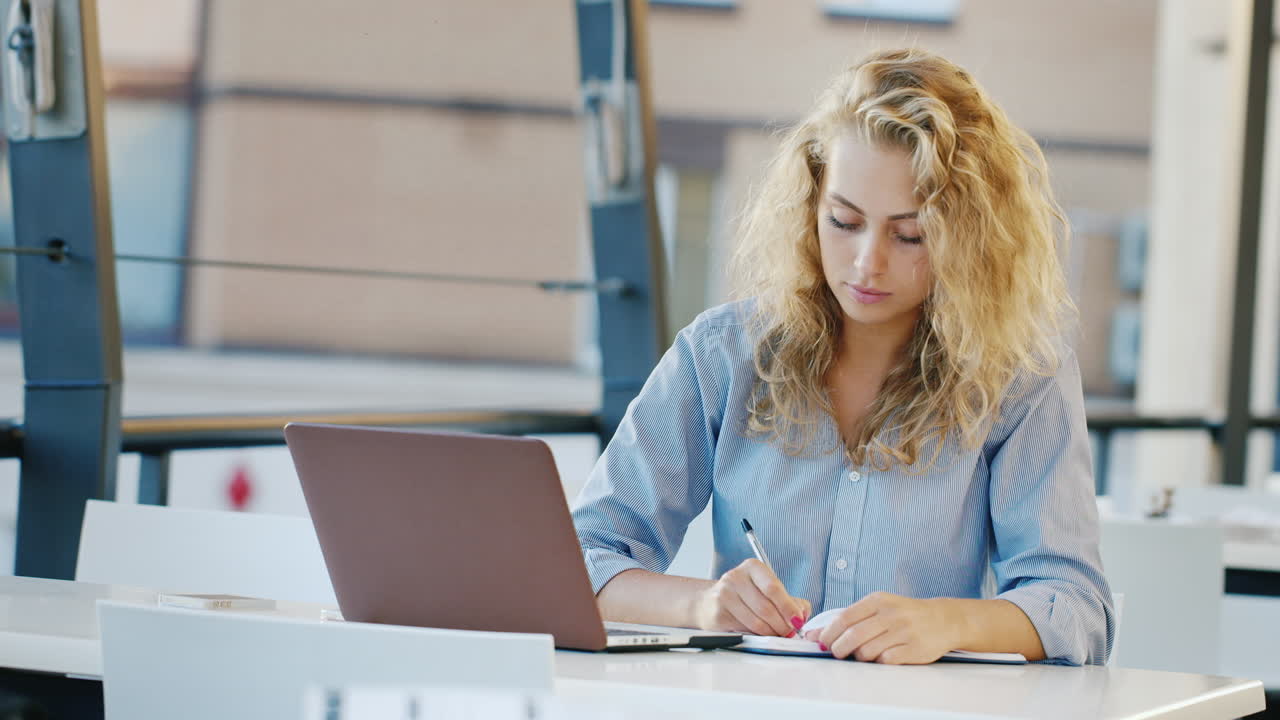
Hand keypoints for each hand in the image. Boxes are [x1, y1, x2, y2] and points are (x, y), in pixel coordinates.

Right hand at [694, 559, 810, 636]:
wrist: (710, 602)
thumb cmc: (745, 596)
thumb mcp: (767, 590)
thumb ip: (790, 601)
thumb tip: (802, 615)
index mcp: (752, 567)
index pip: (773, 588)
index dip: (788, 607)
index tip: (797, 621)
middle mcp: (736, 577)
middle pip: (766, 607)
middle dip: (782, 625)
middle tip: (790, 632)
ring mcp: (724, 595)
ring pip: (756, 622)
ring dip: (771, 633)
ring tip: (777, 634)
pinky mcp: (718, 614)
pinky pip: (744, 630)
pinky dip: (757, 636)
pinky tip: (761, 634)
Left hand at [805, 592, 959, 663]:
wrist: (942, 620)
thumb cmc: (903, 614)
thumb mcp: (878, 607)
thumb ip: (849, 618)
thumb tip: (815, 634)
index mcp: (878, 600)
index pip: (845, 617)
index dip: (829, 633)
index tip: (822, 642)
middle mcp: (891, 614)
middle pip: (853, 636)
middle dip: (839, 649)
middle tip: (837, 654)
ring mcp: (904, 631)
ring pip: (868, 651)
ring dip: (859, 657)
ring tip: (862, 654)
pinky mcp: (914, 648)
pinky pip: (886, 660)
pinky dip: (878, 662)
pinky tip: (881, 657)